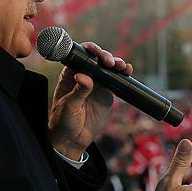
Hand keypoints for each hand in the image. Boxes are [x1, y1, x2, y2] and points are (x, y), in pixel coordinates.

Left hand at [48, 42, 132, 159]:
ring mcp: (97, 85)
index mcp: (70, 75)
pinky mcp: (107, 94)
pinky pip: (117, 81)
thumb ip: (78, 92)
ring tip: (121, 67)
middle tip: (110, 62)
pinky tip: (128, 71)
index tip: (96, 52)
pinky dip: (123, 75)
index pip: (80, 57)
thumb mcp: (69, 106)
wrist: (73, 139)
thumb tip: (84, 76)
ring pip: (109, 69)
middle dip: (105, 57)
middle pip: (97, 60)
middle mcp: (85, 76)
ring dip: (117, 64)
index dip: (89, 50)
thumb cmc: (64, 121)